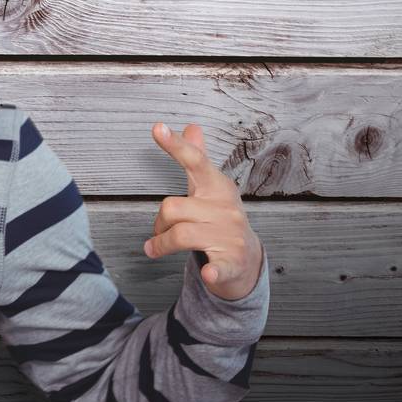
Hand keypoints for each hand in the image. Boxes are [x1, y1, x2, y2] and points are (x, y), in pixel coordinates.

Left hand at [143, 121, 265, 299]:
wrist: (245, 260)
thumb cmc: (219, 219)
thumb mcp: (208, 188)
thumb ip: (197, 158)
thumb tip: (191, 126)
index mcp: (217, 187)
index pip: (195, 162)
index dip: (175, 145)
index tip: (157, 128)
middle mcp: (225, 209)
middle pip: (171, 207)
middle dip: (158, 222)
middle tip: (158, 231)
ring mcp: (230, 236)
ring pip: (179, 235)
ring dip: (160, 244)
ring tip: (155, 248)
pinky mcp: (232, 262)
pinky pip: (219, 266)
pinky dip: (213, 272)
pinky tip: (209, 274)